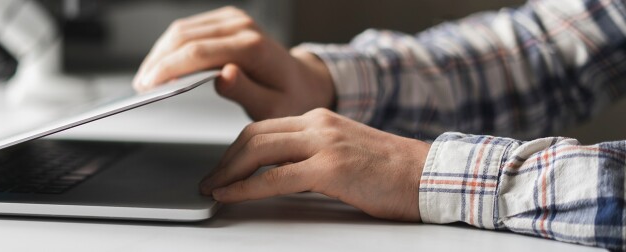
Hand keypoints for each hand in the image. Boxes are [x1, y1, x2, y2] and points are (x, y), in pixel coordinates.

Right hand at [133, 6, 334, 120]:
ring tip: (146, 78)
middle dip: (158, 61)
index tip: (148, 85)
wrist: (304, 81)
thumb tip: (223, 75)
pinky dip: (170, 46)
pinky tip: (161, 65)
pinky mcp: (227, 20)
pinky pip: (190, 28)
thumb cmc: (289, 98)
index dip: (168, 67)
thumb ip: (246, 92)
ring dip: (160, 52)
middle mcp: (242, 27)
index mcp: (253, 49)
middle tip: (141, 86)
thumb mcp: (273, 108)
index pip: (199, 52)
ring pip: (183, 29)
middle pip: (185, 36)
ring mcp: (234, 20)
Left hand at [199, 108, 429, 220]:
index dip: (236, 149)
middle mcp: (318, 125)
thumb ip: (312, 156)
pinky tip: (233, 195)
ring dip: (229, 172)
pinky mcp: (331, 168)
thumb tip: (278, 175)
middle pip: (254, 136)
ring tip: (215, 189)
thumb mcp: (344, 152)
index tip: (222, 167)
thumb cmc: (392, 172)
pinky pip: (276, 177)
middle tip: (210, 180)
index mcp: (320, 120)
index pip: (264, 128)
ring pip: (259, 150)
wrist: (429, 175)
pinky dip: (247, 187)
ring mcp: (324, 143)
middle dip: (225, 160)